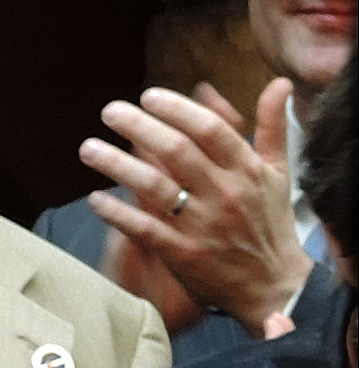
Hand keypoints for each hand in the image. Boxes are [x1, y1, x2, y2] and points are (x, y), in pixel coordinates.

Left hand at [80, 77, 305, 334]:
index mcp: (247, 170)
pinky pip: (143, 229)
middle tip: (109, 111)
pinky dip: (117, 213)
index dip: (177, 109)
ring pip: (154, 187)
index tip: (148, 95)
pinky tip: (94, 199)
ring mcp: (202, 225)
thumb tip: (278, 82)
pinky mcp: (183, 254)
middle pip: (176, 151)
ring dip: (117, 165)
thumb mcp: (279, 172)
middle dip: (139, 127)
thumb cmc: (271, 222)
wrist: (273, 286)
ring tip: (88, 149)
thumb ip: (272, 126)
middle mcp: (225, 193)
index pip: (209, 130)